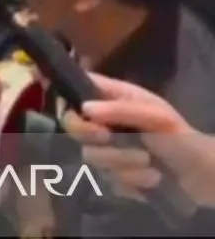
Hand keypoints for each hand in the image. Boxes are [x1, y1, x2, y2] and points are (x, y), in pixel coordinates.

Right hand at [61, 73, 214, 205]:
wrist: (202, 176)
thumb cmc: (180, 138)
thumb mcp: (156, 117)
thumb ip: (120, 111)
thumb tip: (85, 109)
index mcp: (113, 99)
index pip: (77, 90)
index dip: (69, 100)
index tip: (82, 115)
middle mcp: (105, 123)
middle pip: (73, 127)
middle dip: (92, 136)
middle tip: (107, 138)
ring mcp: (108, 151)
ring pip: (91, 157)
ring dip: (122, 162)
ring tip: (148, 162)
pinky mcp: (115, 177)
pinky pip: (108, 180)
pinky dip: (132, 181)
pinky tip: (151, 179)